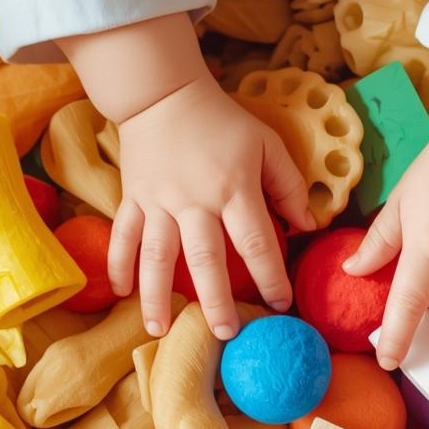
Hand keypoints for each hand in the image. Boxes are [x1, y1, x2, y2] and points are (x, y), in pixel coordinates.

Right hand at [60, 14, 314, 338]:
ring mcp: (159, 202)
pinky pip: (124, 236)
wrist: (164, 94)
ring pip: (158, 256)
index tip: (280, 304)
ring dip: (158, 296)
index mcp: (234, 189)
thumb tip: (308, 226)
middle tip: (225, 333)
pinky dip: (120, 264)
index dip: (271, 277)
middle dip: (216, 300)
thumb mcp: (267, 144)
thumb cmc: (222, 121)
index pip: (256, 243)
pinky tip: (121, 293)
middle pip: (206, 260)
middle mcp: (195, 201)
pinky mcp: (132, 198)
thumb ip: (289, 186)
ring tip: (159, 330)